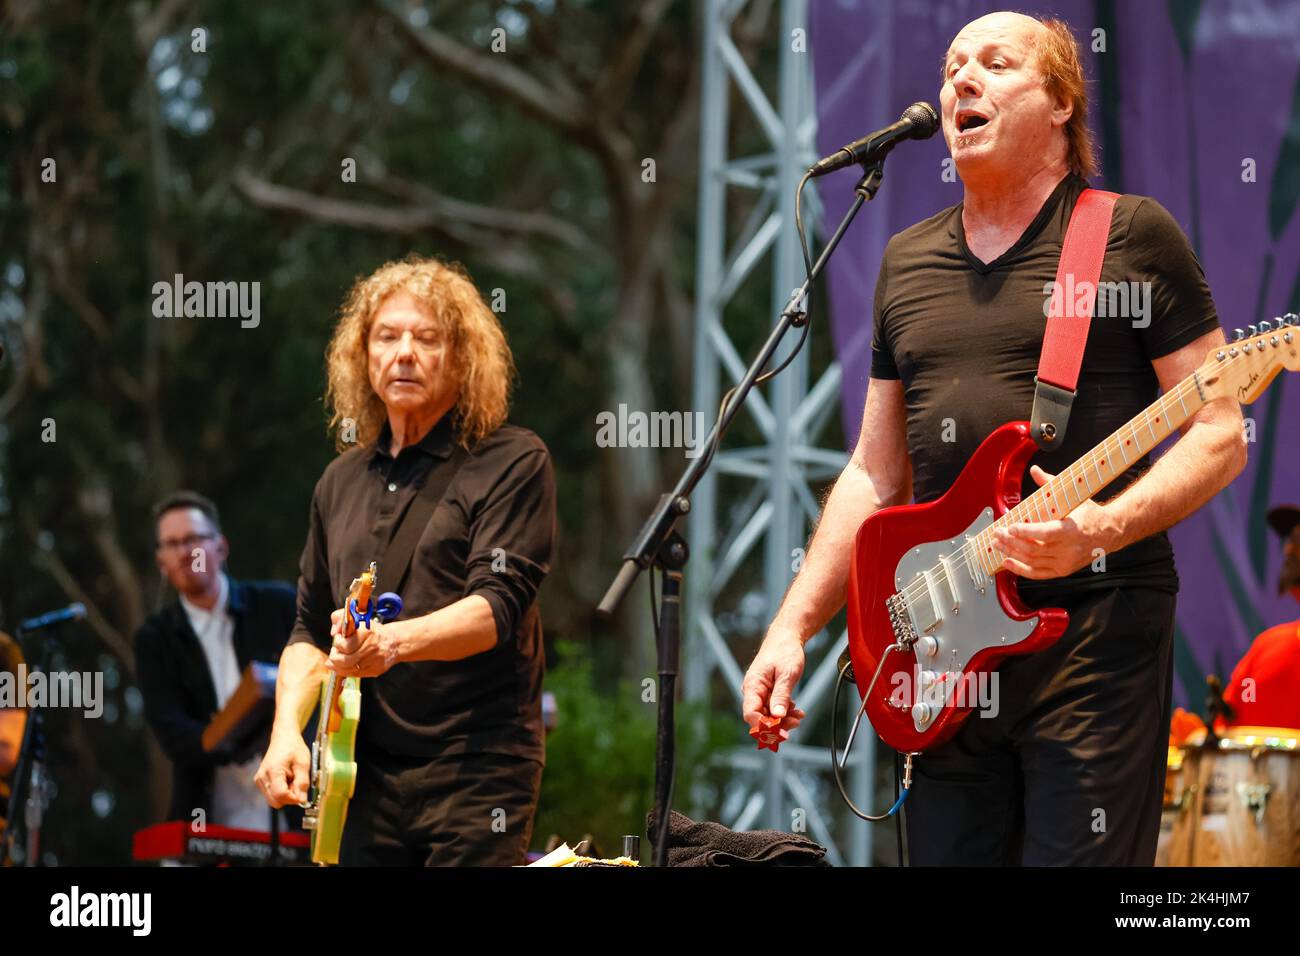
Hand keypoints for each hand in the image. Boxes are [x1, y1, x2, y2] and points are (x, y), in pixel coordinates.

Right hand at [255, 729, 310, 807]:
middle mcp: (262, 777)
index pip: (281, 795)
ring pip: (273, 800)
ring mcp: (259, 780)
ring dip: (285, 794)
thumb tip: (302, 800)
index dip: (293, 798)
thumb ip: (302, 783)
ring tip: (292, 779)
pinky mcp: (260, 781)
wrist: (283, 737)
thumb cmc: (294, 747)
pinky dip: (280, 791)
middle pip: (276, 801)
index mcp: (273, 771)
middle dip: (289, 797)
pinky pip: (271, 795)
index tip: (303, 793)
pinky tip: (286, 779)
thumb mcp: (303, 763)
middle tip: (297, 783)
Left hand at [328, 606, 399, 676]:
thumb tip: (334, 631)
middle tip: (335, 651)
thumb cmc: (373, 631)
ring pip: (347, 670)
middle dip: (334, 657)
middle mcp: (371, 648)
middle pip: (344, 660)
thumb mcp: (358, 617)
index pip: (345, 645)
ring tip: (336, 659)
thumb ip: (340, 617)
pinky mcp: (374, 671)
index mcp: (367, 633)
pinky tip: (342, 665)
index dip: (337, 642)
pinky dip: (345, 671)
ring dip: (337, 665)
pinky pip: (354, 675)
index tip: (338, 638)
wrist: (395, 642)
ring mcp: (373, 662)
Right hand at [741, 627, 807, 734]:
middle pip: (760, 717)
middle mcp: (753, 691)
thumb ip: (781, 695)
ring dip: (783, 719)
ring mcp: (760, 692)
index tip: (781, 731)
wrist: (786, 638)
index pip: (751, 714)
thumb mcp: (787, 674)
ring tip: (799, 715)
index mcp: (753, 685)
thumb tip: (777, 716)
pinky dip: (785, 711)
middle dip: (777, 724)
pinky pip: (773, 708)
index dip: (764, 726)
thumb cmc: (784, 651)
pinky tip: (796, 710)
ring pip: (768, 714)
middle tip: (796, 722)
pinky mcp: (767, 692)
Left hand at [994, 465, 1121, 578]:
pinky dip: (1021, 569)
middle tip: (998, 533)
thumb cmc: (1090, 515)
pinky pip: (1038, 573)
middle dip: (1011, 541)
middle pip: (1034, 549)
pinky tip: (1007, 561)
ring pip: (1033, 561)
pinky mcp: (1063, 571)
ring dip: (1012, 553)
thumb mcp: (1074, 497)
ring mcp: (1066, 562)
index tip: (1010, 527)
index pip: (1045, 533)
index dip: (1026, 531)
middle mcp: (1069, 549)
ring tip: (997, 544)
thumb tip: (1035, 470)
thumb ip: (1050, 484)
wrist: (1110, 532)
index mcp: (1072, 530)